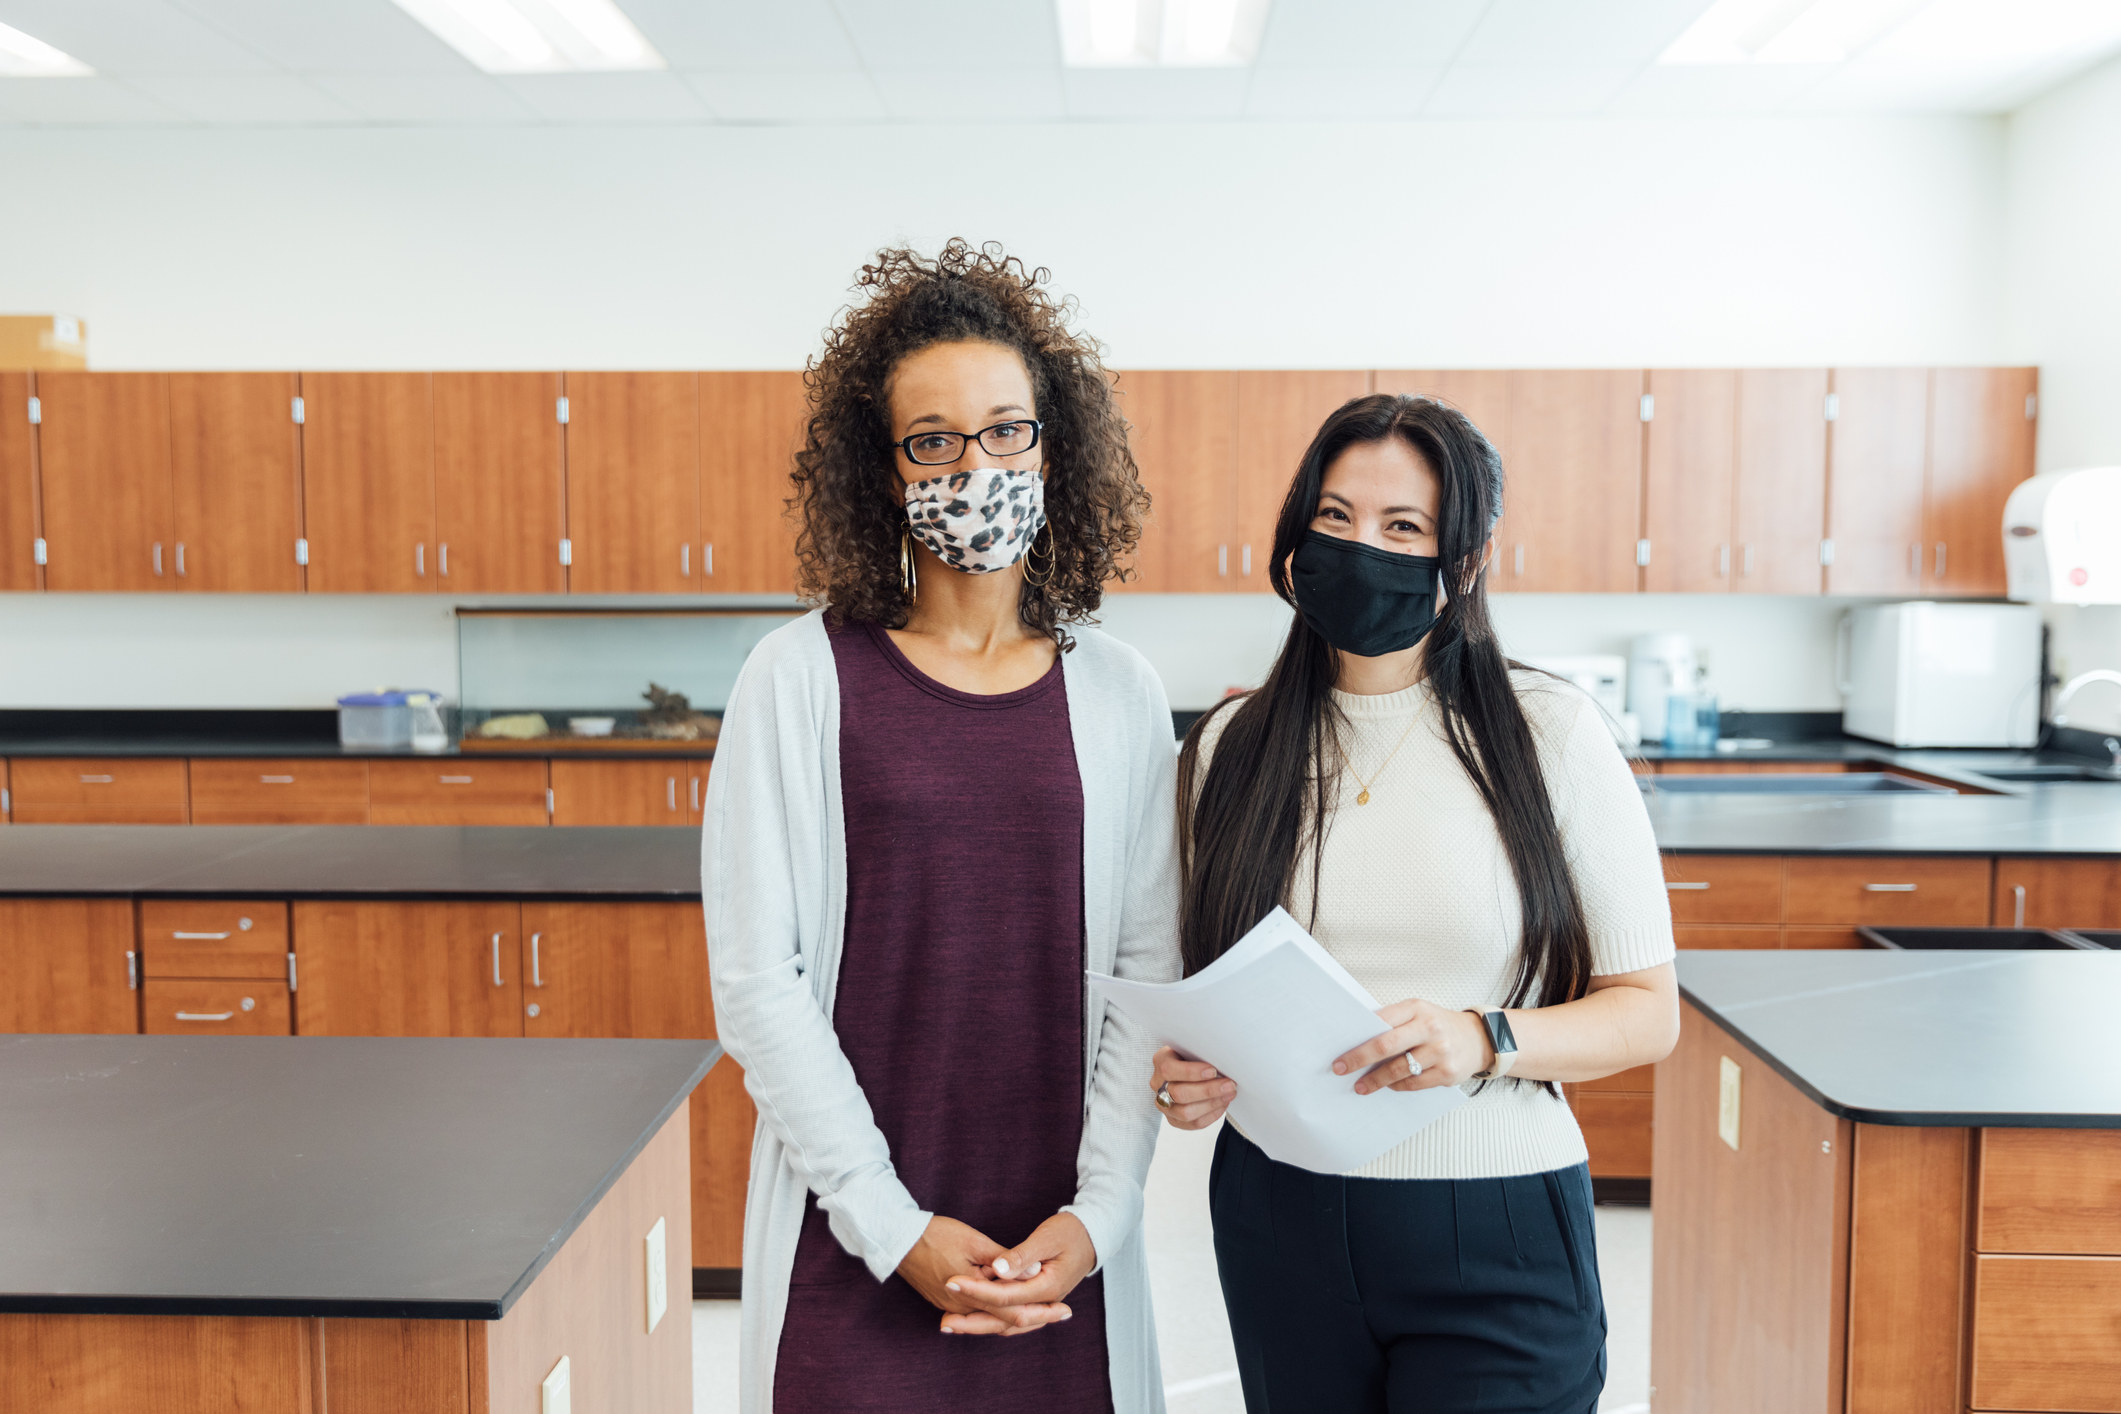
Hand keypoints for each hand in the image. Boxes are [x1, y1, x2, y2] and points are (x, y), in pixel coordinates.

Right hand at [895, 1216, 1071, 1335]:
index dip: (1042, 1310)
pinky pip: (977, 1315)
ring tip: (1045, 1312)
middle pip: (1005, 1322)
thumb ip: (1005, 1259)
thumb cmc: (936, 1234)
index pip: (1014, 1310)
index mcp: (972, 1294)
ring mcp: (951, 1308)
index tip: (1065, 1308)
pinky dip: (997, 1314)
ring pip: (991, 1321)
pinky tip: (1011, 1309)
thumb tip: (1034, 1271)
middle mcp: (961, 1308)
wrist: (898, 1239)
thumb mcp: (975, 1241)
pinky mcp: (945, 1302)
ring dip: (1018, 1317)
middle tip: (1064, 1313)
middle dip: (1037, 1318)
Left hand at [942, 1212, 1096, 1336]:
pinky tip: (973, 1319)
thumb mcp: (1047, 1238)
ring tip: (951, 1324)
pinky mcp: (1036, 1300)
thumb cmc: (1070, 1232)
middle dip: (972, 1322)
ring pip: (1008, 1324)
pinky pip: (1012, 1318)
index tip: (951, 1281)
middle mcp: (1044, 1301)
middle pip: (1004, 1320)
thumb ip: (1022, 1256)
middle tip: (944, 1322)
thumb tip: (999, 1269)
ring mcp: (1041, 1304)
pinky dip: (992, 1319)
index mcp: (1047, 1287)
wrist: (1093, 1236)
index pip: (1004, 1295)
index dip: (976, 1290)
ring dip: (979, 1325)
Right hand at [1151, 1046, 1236, 1129]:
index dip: (1191, 1072)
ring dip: (1212, 1104)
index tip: (1213, 1070)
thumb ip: (1201, 1053)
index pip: (1169, 1069)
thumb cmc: (1194, 1056)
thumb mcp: (1194, 1048)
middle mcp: (1158, 1084)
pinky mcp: (1173, 1119)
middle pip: (1179, 1093)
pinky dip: (1211, 1115)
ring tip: (1229, 1094)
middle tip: (1229, 1085)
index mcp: (1160, 1061)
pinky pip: (1193, 1123)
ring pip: (1185, 1112)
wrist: (1190, 1070)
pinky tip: (1222, 1104)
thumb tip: (1222, 1059)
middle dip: (1208, 1090)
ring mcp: (1163, 1104)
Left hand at [1334, 999, 1493, 1093]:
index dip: (1358, 1040)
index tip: (1340, 1053)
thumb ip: (1393, 1022)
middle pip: (1386, 1046)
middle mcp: (1430, 1028)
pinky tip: (1388, 1086)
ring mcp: (1440, 1051)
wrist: (1478, 1038)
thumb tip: (1357, 1039)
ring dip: (1376, 1080)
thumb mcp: (1418, 1012)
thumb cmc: (1438, 1025)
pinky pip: (1414, 1083)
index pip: (1381, 1022)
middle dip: (1360, 1060)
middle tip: (1341, 1070)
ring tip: (1361, 1086)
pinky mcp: (1448, 1073)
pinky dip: (1398, 1086)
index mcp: (1417, 1008)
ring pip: (1399, 1070)